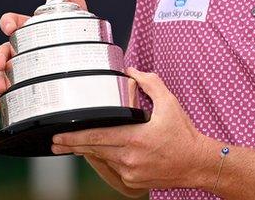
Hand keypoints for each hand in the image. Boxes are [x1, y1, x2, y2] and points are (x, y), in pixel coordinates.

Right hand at [0, 0, 88, 109]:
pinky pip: (8, 94)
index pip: (16, 23)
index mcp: (35, 33)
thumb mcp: (80, 27)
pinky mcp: (24, 89)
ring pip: (3, 72)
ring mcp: (23, 70)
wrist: (90, 76)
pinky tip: (0, 102)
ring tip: (3, 85)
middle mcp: (25, 51)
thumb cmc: (79, 47)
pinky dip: (0, 98)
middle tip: (1, 63)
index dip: (9, 22)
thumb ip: (77, 8)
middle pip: (4, 49)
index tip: (8, 26)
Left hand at [50, 68, 215, 193]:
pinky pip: (113, 170)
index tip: (59, 135)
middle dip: (73, 145)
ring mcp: (130, 172)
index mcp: (135, 138)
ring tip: (76, 145)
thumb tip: (132, 71)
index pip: (97, 136)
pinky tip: (102, 153)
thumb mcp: (170, 103)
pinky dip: (107, 160)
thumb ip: (150, 84)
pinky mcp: (133, 182)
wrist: (197, 163)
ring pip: (102, 160)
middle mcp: (129, 158)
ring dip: (90, 151)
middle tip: (56, 142)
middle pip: (93, 150)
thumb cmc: (184, 135)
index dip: (75, 136)